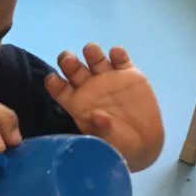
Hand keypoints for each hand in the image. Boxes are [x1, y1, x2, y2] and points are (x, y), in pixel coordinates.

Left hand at [45, 43, 163, 170]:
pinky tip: (116, 54)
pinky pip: (120, 59)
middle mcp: (89, 87)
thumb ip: (102, 130)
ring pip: (95, 58)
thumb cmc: (117, 145)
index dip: (54, 83)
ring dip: (91, 52)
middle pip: (73, 69)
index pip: (59, 89)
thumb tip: (97, 116)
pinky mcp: (128, 74)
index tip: (52, 79)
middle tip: (67, 59)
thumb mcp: (108, 142)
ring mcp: (108, 78)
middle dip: (68, 61)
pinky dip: (118, 54)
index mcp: (76, 103)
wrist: (143, 143)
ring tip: (91, 50)